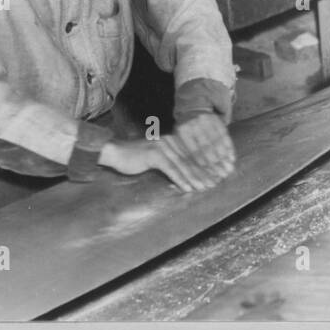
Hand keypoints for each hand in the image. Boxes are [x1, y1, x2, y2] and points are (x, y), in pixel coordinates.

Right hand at [98, 136, 221, 192]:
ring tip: (204, 188)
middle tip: (215, 184)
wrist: (114, 153)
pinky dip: (180, 179)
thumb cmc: (134, 158)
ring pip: (183, 165)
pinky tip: (188, 188)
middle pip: (190, 159)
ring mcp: (163, 147)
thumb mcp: (156, 158)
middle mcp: (170, 141)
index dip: (204, 166)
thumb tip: (184, 174)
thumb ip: (170, 162)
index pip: (192, 155)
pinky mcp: (154, 154)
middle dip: (204, 173)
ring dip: (195, 178)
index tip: (215, 176)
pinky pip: (171, 169)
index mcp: (173, 141)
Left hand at [173, 112, 235, 181]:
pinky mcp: (216, 118)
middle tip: (220, 177)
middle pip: (205, 147)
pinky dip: (229, 146)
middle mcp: (193, 123)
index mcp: (182, 130)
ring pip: (216, 141)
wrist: (192, 108)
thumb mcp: (176, 141)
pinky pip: (224, 134)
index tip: (206, 178)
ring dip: (224, 157)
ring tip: (229, 170)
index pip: (192, 152)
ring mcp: (206, 119)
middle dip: (213, 163)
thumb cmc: (182, 133)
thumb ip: (178, 158)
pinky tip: (232, 158)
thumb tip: (176, 185)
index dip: (199, 166)